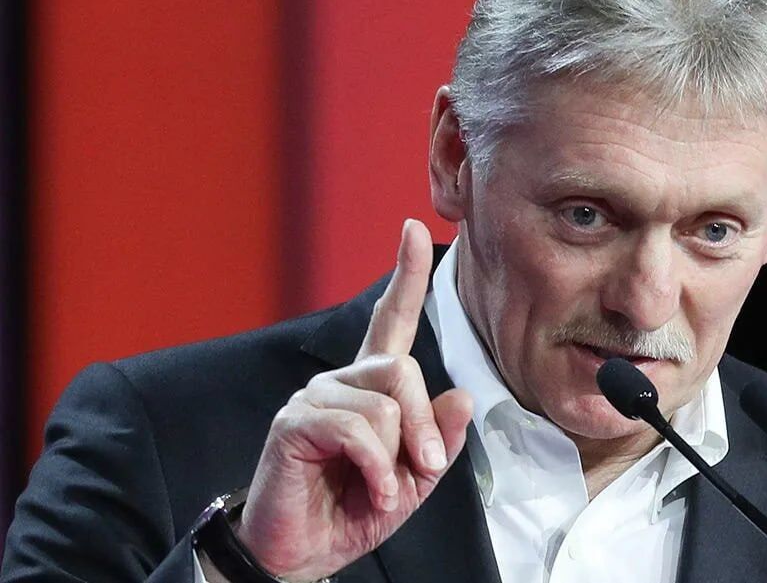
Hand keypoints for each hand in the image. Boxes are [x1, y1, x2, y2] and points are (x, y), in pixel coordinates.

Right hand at [232, 219, 472, 581]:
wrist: (301, 552)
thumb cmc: (353, 510)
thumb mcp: (415, 479)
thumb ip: (439, 439)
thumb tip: (463, 395)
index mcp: (371, 386)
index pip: (392, 319)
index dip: (406, 273)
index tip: (415, 226)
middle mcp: (341, 380)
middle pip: (403, 368)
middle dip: (424, 425)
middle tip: (423, 468)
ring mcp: (314, 397)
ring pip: (385, 401)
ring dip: (399, 454)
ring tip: (386, 488)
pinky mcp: (293, 423)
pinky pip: (357, 428)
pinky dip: (376, 467)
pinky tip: (371, 491)